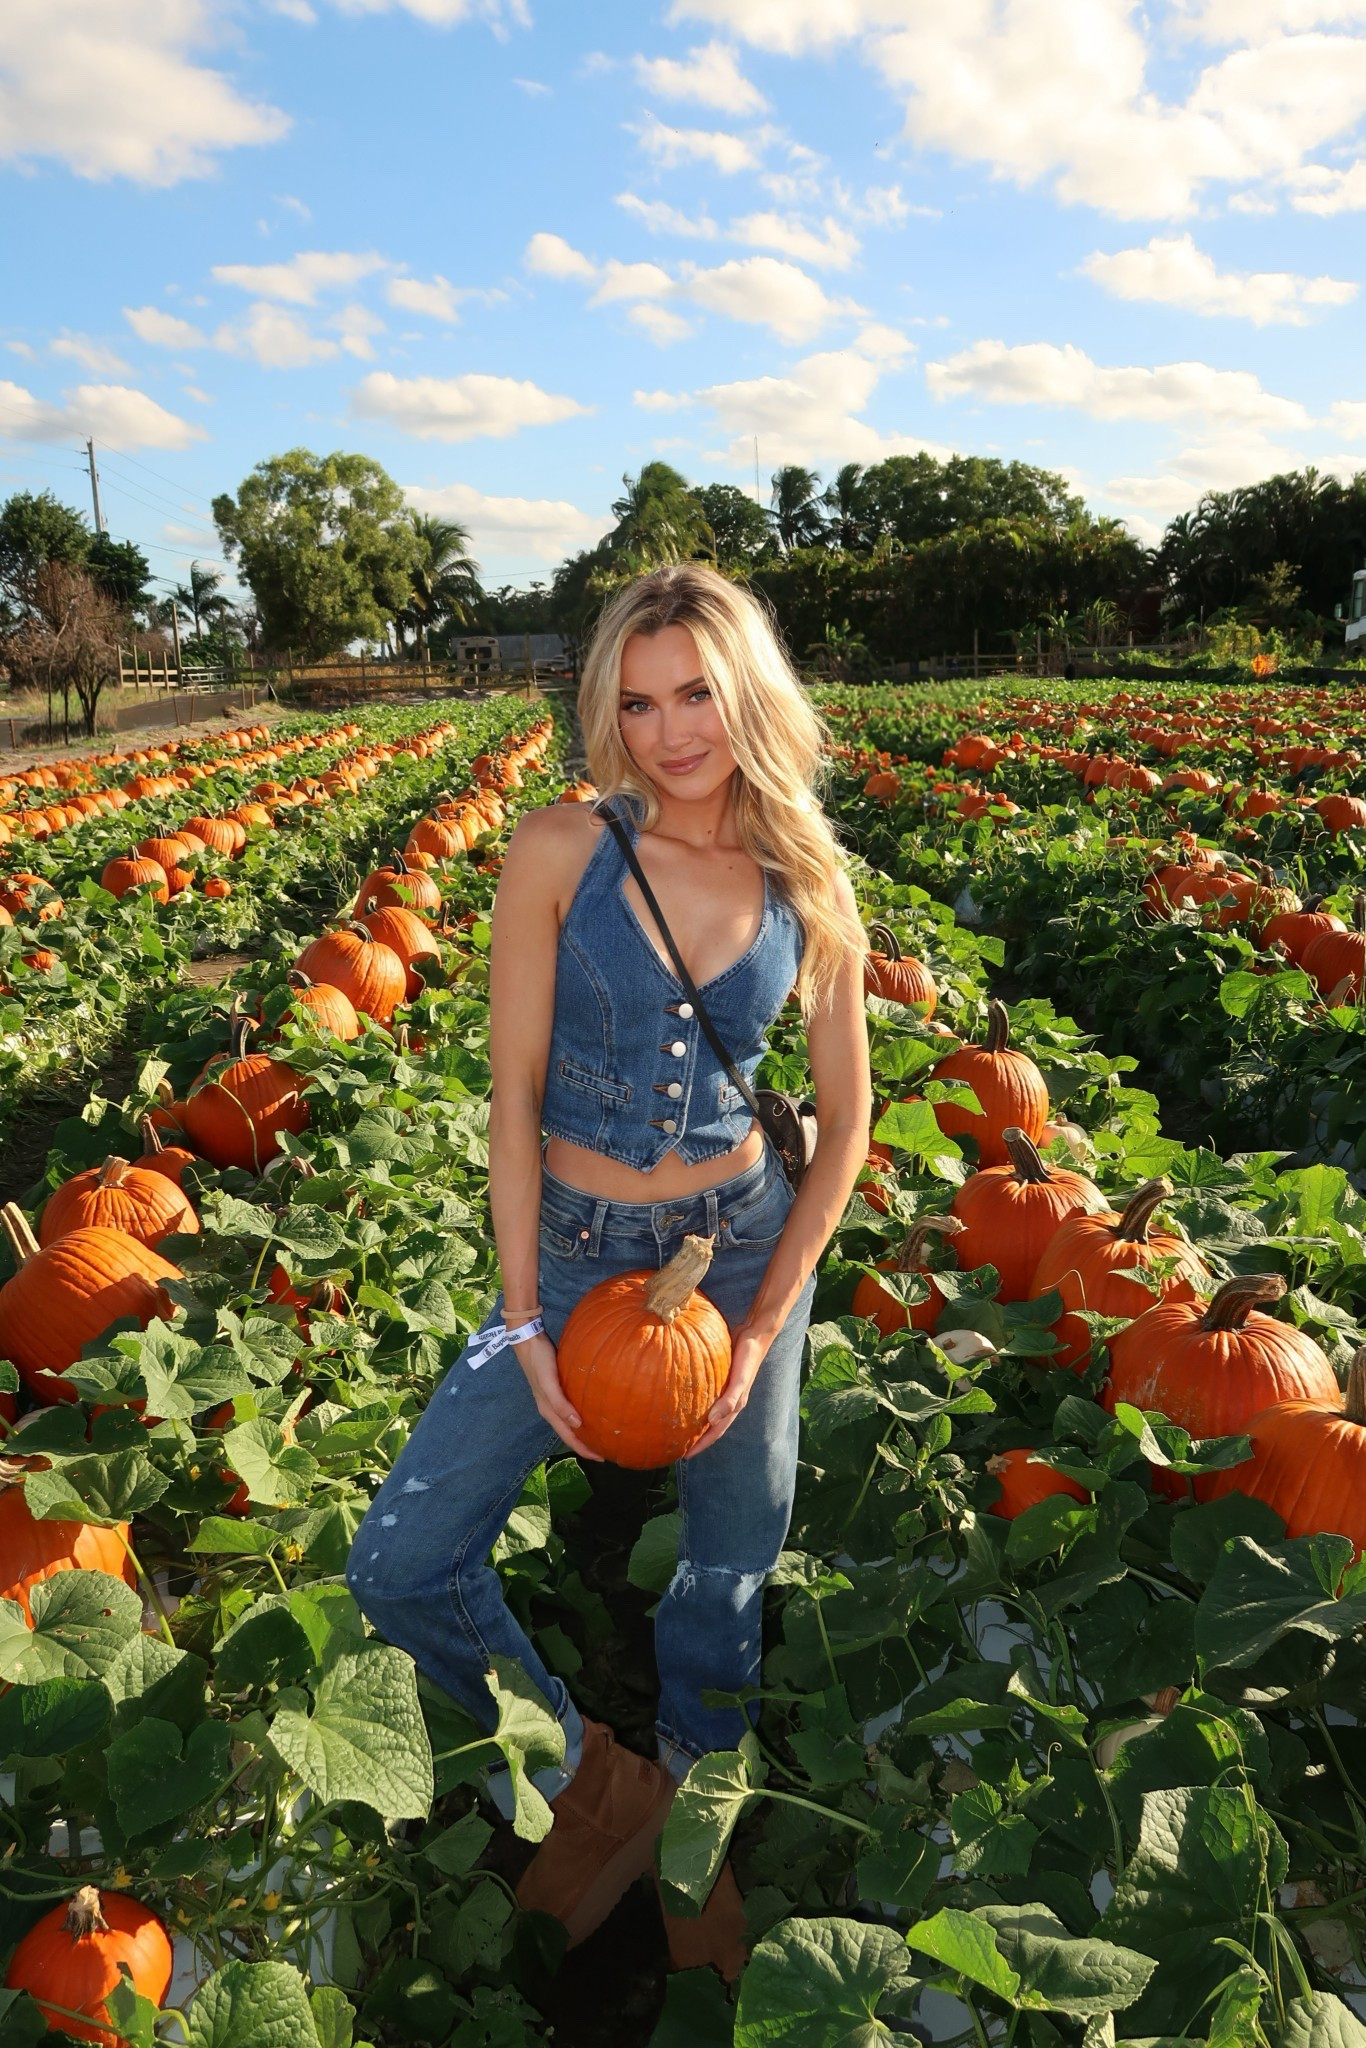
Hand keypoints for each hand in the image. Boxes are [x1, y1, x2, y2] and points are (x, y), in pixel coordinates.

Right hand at [511, 1332, 603, 1461]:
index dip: (583, 1449)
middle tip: (606, 1450)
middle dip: (585, 1444)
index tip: (601, 1458)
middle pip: (570, 1432)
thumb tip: (577, 1424)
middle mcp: (551, 1408)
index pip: (568, 1437)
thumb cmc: (539, 1361)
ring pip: (569, 1422)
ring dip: (583, 1431)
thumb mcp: (549, 1383)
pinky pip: (571, 1407)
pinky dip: (581, 1415)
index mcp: (549, 1411)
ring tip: (600, 1435)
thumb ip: (560, 1404)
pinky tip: (591, 1411)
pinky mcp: (557, 1388)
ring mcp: (553, 1399)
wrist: (528, 1340)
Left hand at [683, 1325, 772, 1457]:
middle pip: (711, 1426)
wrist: (754, 1334)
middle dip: (696, 1439)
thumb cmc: (748, 1356)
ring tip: (677, 1428)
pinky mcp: (719, 1379)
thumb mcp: (740, 1378)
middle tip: (676, 1446)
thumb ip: (730, 1399)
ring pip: (708, 1412)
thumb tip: (713, 1421)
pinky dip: (694, 1401)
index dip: (701, 1445)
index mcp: (734, 1406)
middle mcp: (729, 1401)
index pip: (716, 1432)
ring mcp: (724, 1391)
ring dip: (695, 1422)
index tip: (684, 1456)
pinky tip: (681, 1398)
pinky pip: (705, 1395)